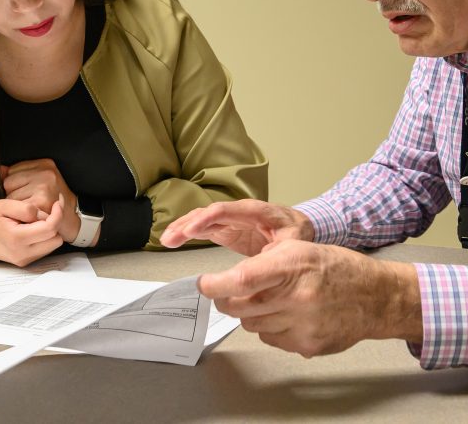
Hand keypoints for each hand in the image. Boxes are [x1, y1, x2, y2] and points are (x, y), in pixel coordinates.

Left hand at [0, 159, 79, 241]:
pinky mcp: (41, 201)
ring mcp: (43, 187)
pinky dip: (20, 215)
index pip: (11, 170)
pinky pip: (16, 207)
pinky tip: (30, 216)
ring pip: (10, 196)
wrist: (72, 219)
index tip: (27, 192)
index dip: (15, 185)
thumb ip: (19, 174)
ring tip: (30, 209)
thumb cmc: (52, 201)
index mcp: (45, 164)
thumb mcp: (39, 181)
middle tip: (29, 201)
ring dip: (16, 206)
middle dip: (14, 194)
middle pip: (8, 182)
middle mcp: (46, 173)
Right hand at [0, 196, 65, 266]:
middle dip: (54, 223)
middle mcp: (22, 253)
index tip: (57, 203)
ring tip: (35, 221)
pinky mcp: (24, 261)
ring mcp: (23, 259)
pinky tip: (32, 229)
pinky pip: (44, 249)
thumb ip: (26, 208)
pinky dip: (43, 238)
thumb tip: (44, 213)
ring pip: (52, 245)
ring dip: (49, 232)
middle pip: (56, 239)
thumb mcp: (4, 205)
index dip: (58, 213)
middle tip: (44, 212)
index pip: (50, 228)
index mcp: (17, 238)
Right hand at [160, 199, 313, 254]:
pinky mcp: (228, 229)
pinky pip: (204, 227)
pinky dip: (188, 232)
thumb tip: (264, 257)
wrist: (300, 233)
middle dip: (190, 223)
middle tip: (171, 237)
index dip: (210, 217)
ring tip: (167, 239)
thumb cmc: (298, 236)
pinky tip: (174, 238)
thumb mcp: (295, 242)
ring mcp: (234, 219)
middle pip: (212, 212)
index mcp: (262, 212)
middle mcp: (243, 212)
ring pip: (205, 218)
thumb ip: (280, 248)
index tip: (192, 229)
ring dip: (184, 227)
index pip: (232, 210)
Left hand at [197, 240, 422, 356]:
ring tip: (271, 300)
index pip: (242, 278)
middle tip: (228, 291)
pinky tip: (288, 315)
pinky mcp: (306, 345)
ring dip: (251, 313)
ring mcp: (302, 324)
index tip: (205, 283)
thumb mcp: (302, 250)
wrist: (376, 297)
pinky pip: (270, 338)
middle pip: (239, 306)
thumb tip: (229, 279)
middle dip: (226, 299)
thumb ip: (266, 263)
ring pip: (251, 324)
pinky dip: (270, 327)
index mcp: (294, 264)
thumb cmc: (337, 269)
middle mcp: (297, 295)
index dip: (215, 284)